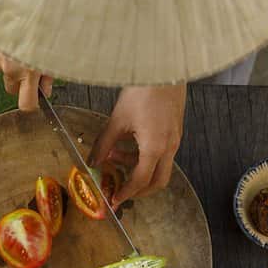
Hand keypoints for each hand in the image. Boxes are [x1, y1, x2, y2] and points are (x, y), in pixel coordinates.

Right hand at [0, 35, 52, 111]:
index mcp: (26, 69)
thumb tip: (47, 87)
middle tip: (28, 63)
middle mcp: (8, 68)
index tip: (35, 100)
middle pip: (12, 89)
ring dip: (8, 60)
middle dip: (20, 81)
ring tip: (15, 39)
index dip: (32, 104)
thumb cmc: (32, 17)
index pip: (26, 104)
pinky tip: (2, 34)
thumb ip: (48, 71)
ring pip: (1, 70)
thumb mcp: (50, 45)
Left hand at [89, 85, 185, 205]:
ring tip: (115, 154)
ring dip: (137, 167)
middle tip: (119, 190)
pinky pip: (161, 152)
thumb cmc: (144, 90)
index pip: (140, 181)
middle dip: (138, 190)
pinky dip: (144, 155)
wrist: (166, 67)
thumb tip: (92, 162)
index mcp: (155, 148)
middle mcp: (169, 147)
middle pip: (157, 182)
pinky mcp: (175, 130)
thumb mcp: (118, 119)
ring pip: (159, 166)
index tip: (114, 200)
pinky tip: (127, 142)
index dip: (125, 193)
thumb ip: (104, 144)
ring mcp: (175, 139)